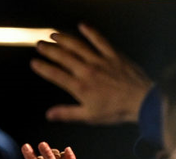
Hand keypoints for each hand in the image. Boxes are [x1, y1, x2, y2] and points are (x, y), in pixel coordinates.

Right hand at [31, 23, 152, 124]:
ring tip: (53, 34)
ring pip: (78, 46)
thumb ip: (67, 113)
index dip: (43, 68)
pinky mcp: (113, 55)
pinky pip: (100, 40)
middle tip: (39, 44)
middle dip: (49, 50)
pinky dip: (91, 32)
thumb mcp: (89, 116)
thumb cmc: (115, 111)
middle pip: (64, 57)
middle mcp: (87, 71)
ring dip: (64, 39)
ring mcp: (100, 61)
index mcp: (80, 87)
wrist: (141, 101)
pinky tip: (82, 25)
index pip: (56, 75)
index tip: (34, 62)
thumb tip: (49, 114)